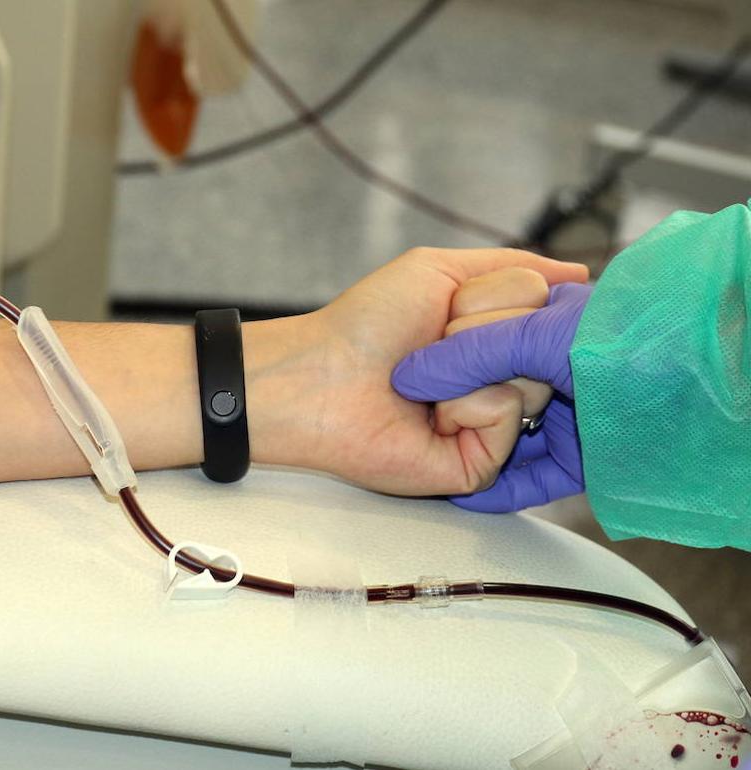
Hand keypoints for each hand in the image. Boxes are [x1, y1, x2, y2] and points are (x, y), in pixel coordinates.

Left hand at [246, 248, 587, 495]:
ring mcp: (497, 424)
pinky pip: (508, 410)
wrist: (321, 376)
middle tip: (437, 335)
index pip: (554, 309)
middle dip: (487, 320)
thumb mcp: (441, 270)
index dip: (522, 298)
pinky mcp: (484, 464)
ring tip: (427, 376)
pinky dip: (465, 399)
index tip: (467, 302)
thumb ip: (515, 266)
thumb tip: (580, 276)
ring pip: (533, 374)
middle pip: (547, 338)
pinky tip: (432, 412)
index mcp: (499, 340)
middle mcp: (505, 381)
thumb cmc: (368, 325)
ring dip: (467, 358)